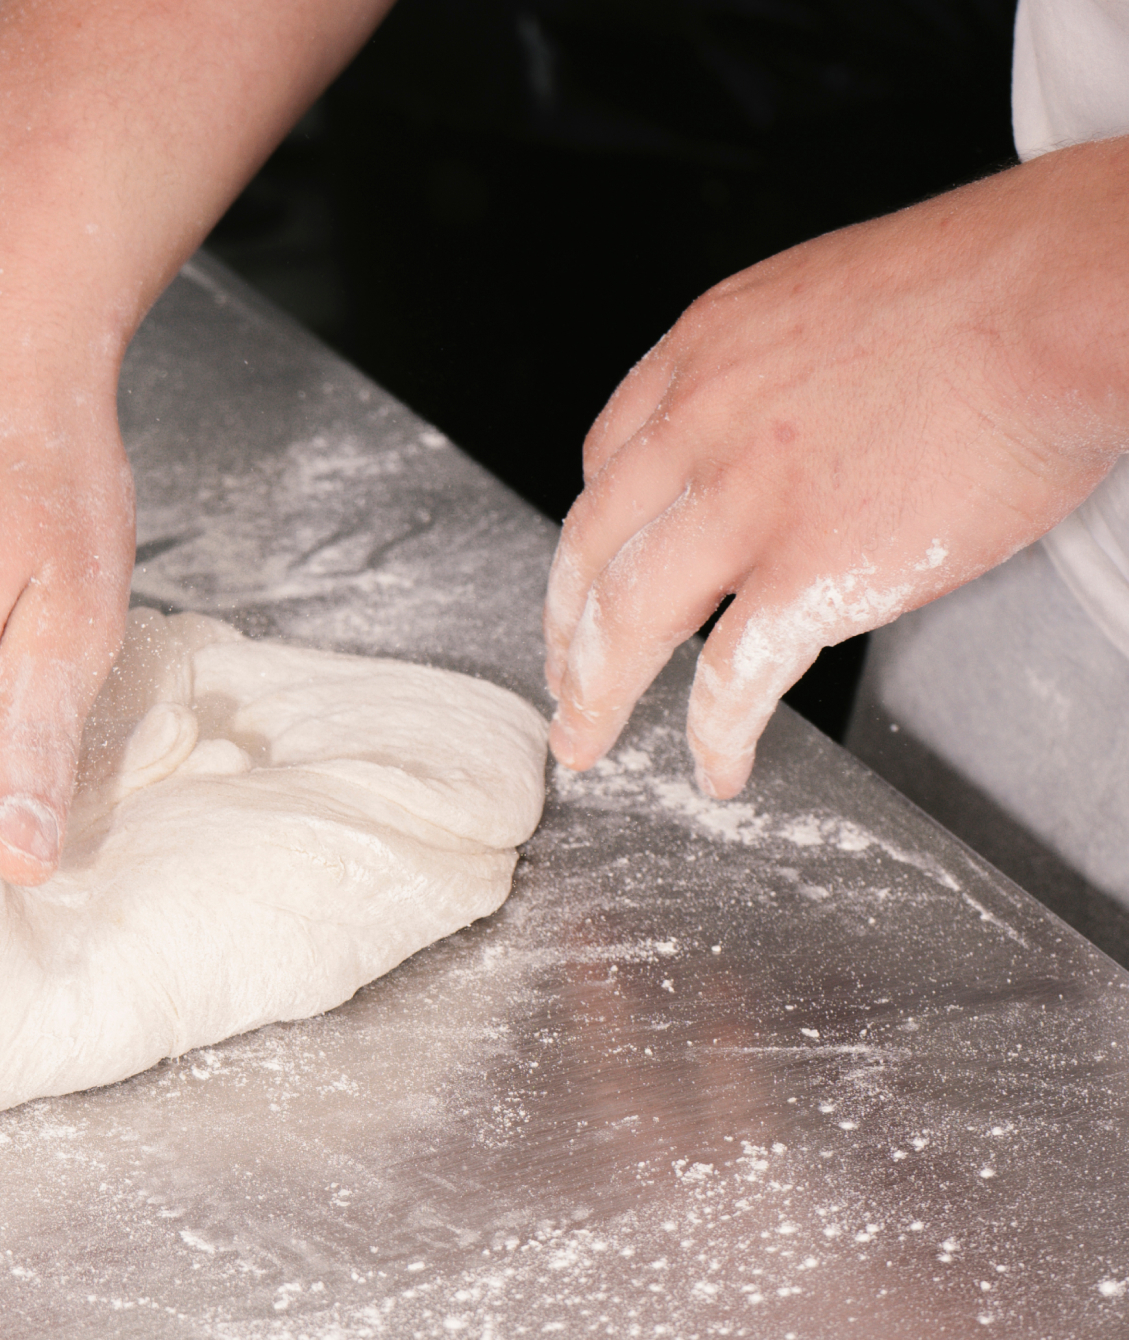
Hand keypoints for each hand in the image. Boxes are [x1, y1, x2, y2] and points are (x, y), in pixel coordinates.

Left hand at [543, 141, 1128, 797]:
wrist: (1066, 294)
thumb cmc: (993, 282)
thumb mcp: (832, 299)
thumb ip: (779, 372)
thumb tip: (788, 430)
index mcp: (707, 350)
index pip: (609, 458)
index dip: (594, 534)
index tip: (592, 575)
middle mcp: (703, 424)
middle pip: (590, 549)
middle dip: (564, 629)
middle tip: (561, 682)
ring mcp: (748, 502)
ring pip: (627, 622)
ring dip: (597, 695)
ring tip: (590, 741)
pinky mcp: (810, 573)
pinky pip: (730, 681)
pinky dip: (713, 737)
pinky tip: (717, 768)